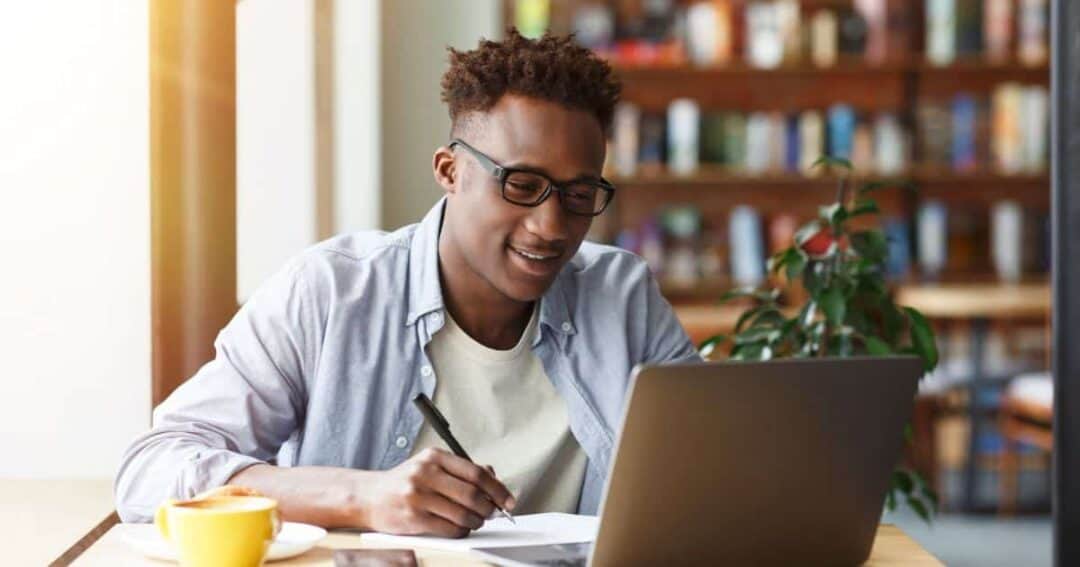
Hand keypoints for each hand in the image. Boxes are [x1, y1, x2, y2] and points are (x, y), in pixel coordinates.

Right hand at [358, 448, 515, 537]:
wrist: (369, 496)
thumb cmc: (404, 482)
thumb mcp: (431, 466)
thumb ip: (461, 470)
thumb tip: (493, 477)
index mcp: (434, 457)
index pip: (476, 472)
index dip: (497, 489)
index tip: (507, 500)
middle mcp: (425, 473)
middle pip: (472, 494)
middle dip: (489, 508)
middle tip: (494, 513)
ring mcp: (418, 495)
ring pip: (462, 514)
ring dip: (476, 522)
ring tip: (476, 521)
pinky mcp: (413, 517)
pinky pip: (448, 528)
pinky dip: (461, 531)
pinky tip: (460, 528)